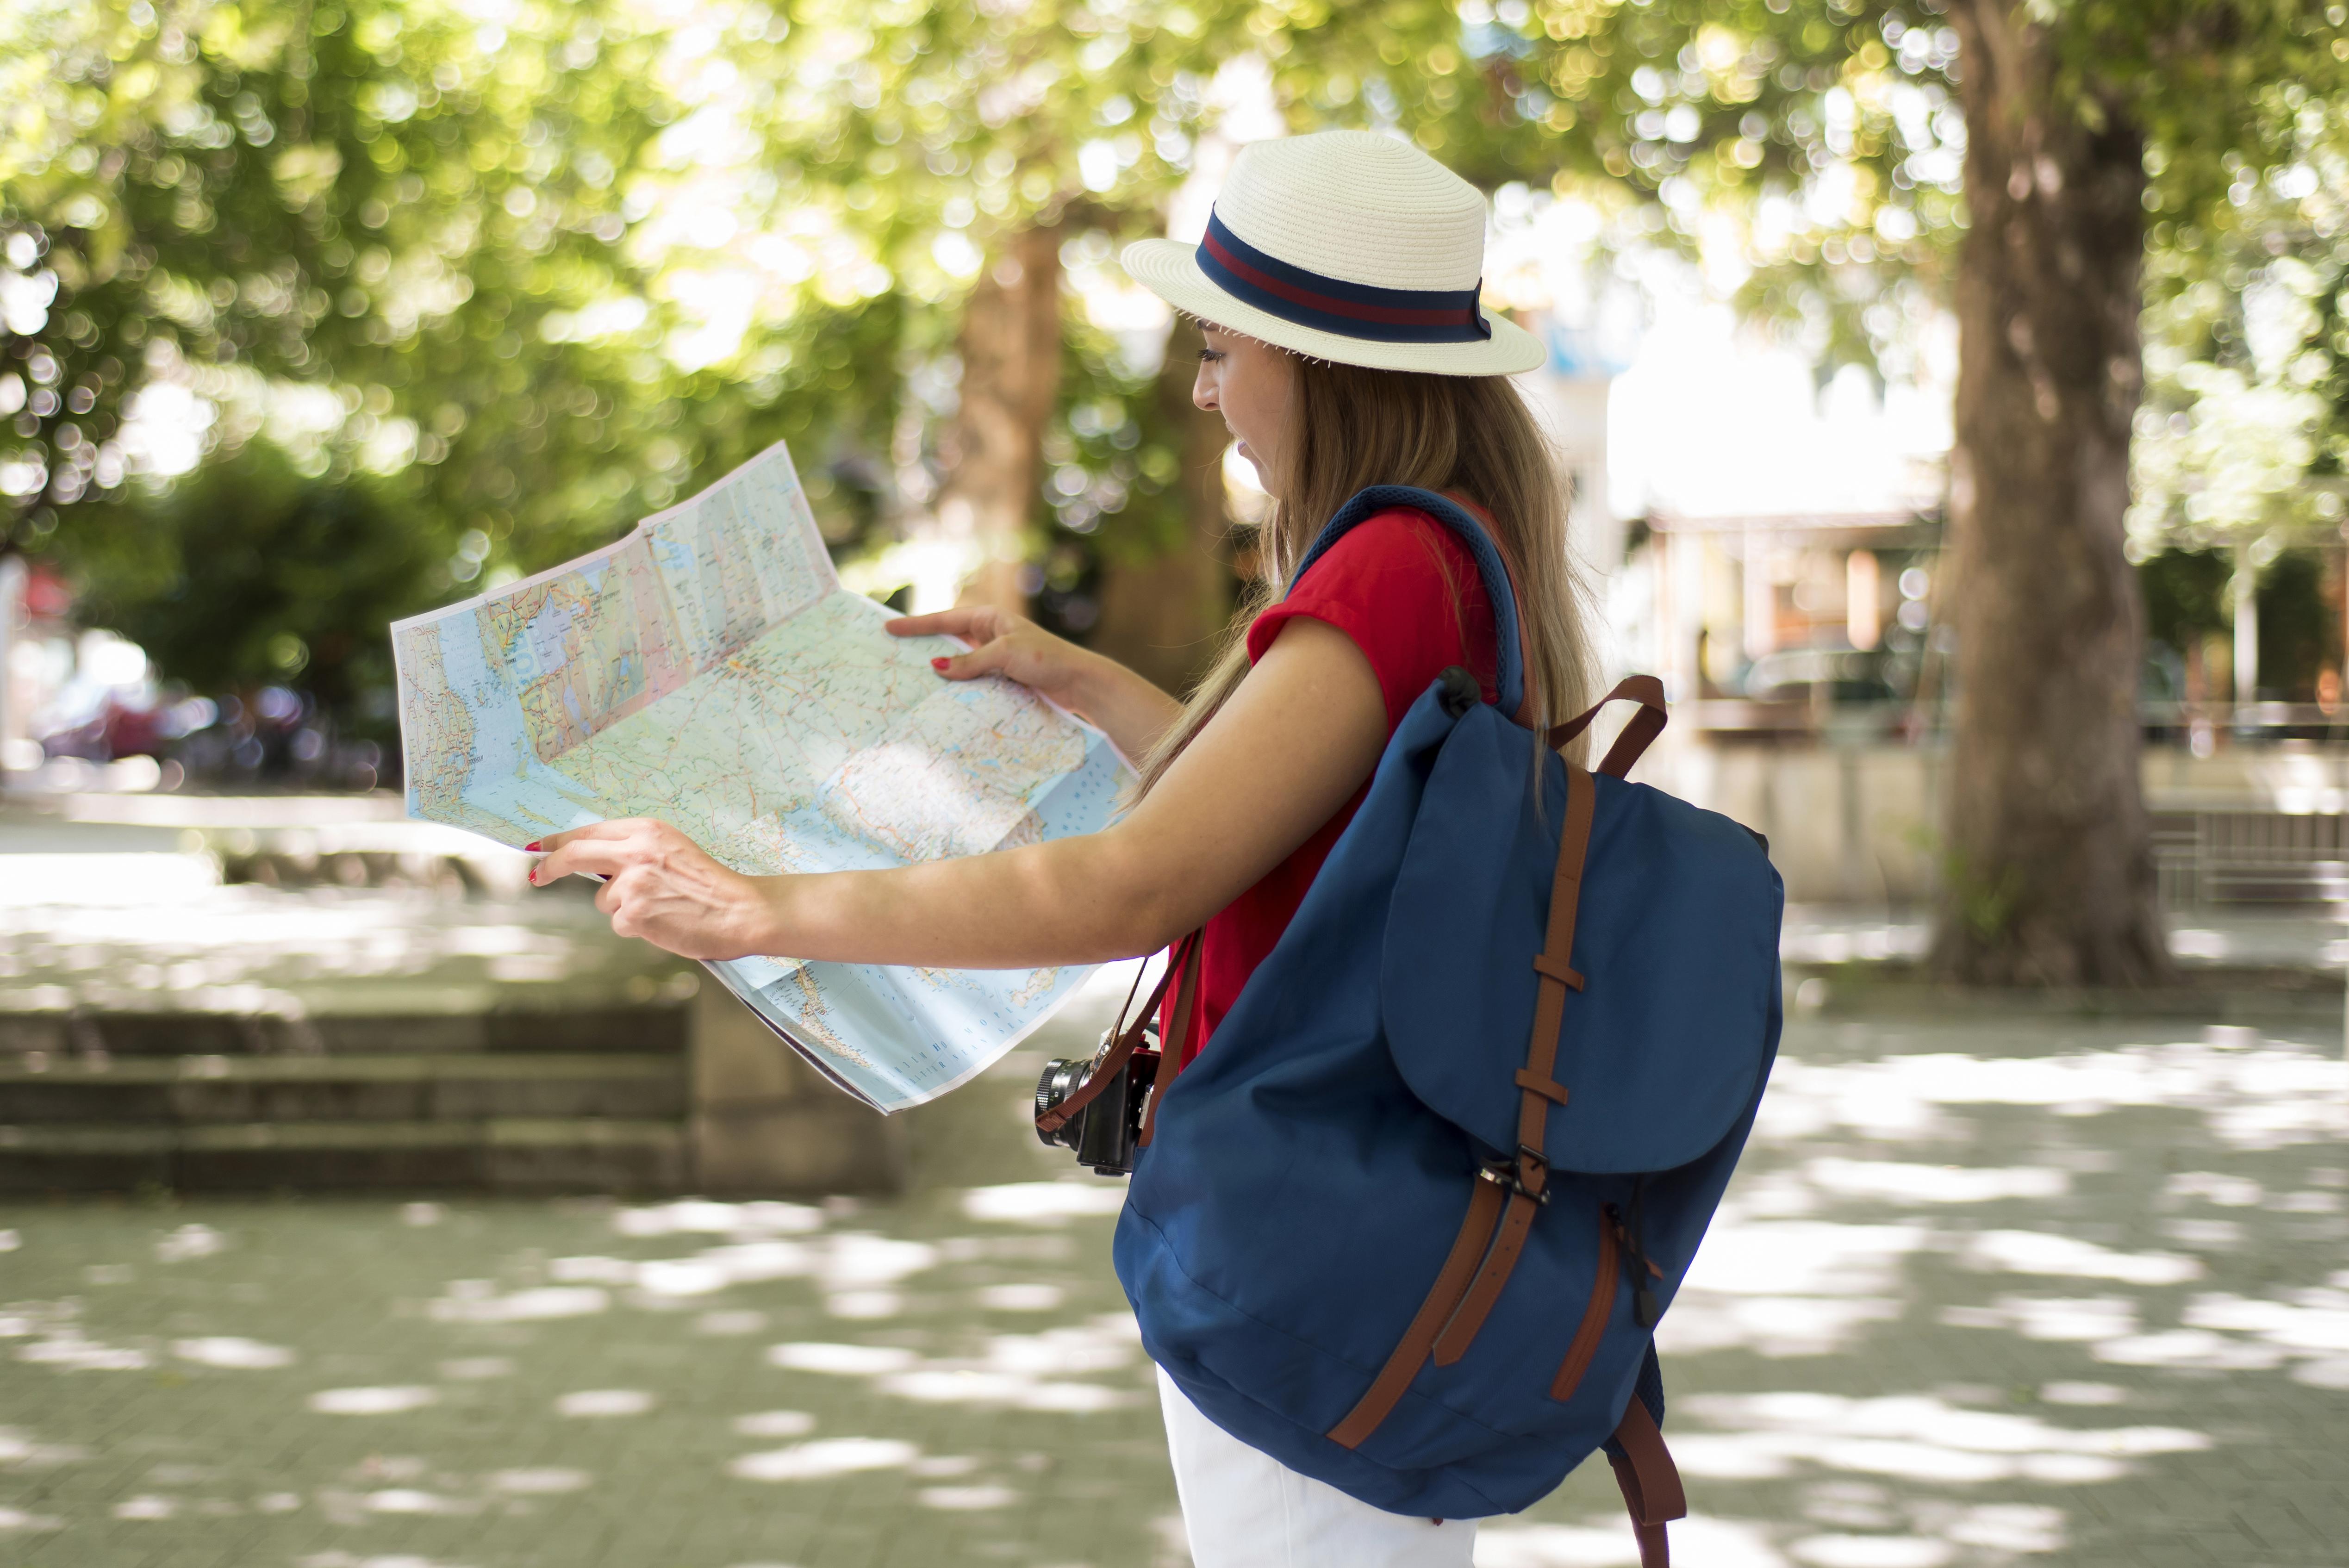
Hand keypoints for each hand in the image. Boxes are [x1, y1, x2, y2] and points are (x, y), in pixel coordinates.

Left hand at [530, 819, 770, 960]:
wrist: (742, 911)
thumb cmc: (713, 887)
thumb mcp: (674, 852)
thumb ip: (637, 850)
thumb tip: (595, 862)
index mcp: (648, 830)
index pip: (590, 831)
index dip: (560, 841)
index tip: (541, 847)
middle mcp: (636, 851)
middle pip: (575, 854)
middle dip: (551, 866)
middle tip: (537, 876)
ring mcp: (633, 883)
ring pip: (603, 899)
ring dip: (623, 908)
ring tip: (661, 909)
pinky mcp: (633, 913)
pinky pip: (618, 924)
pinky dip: (638, 928)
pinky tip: (664, 923)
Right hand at [886, 606, 1092, 705]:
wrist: (1080, 682)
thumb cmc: (1047, 659)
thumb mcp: (1005, 655)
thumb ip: (970, 661)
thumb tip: (937, 668)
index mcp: (990, 619)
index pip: (945, 620)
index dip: (916, 625)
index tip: (889, 628)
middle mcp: (990, 635)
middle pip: (948, 640)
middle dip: (922, 647)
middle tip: (892, 655)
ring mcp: (996, 657)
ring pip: (959, 663)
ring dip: (940, 672)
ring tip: (910, 680)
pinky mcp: (1003, 677)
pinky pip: (972, 680)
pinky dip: (958, 687)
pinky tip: (942, 698)